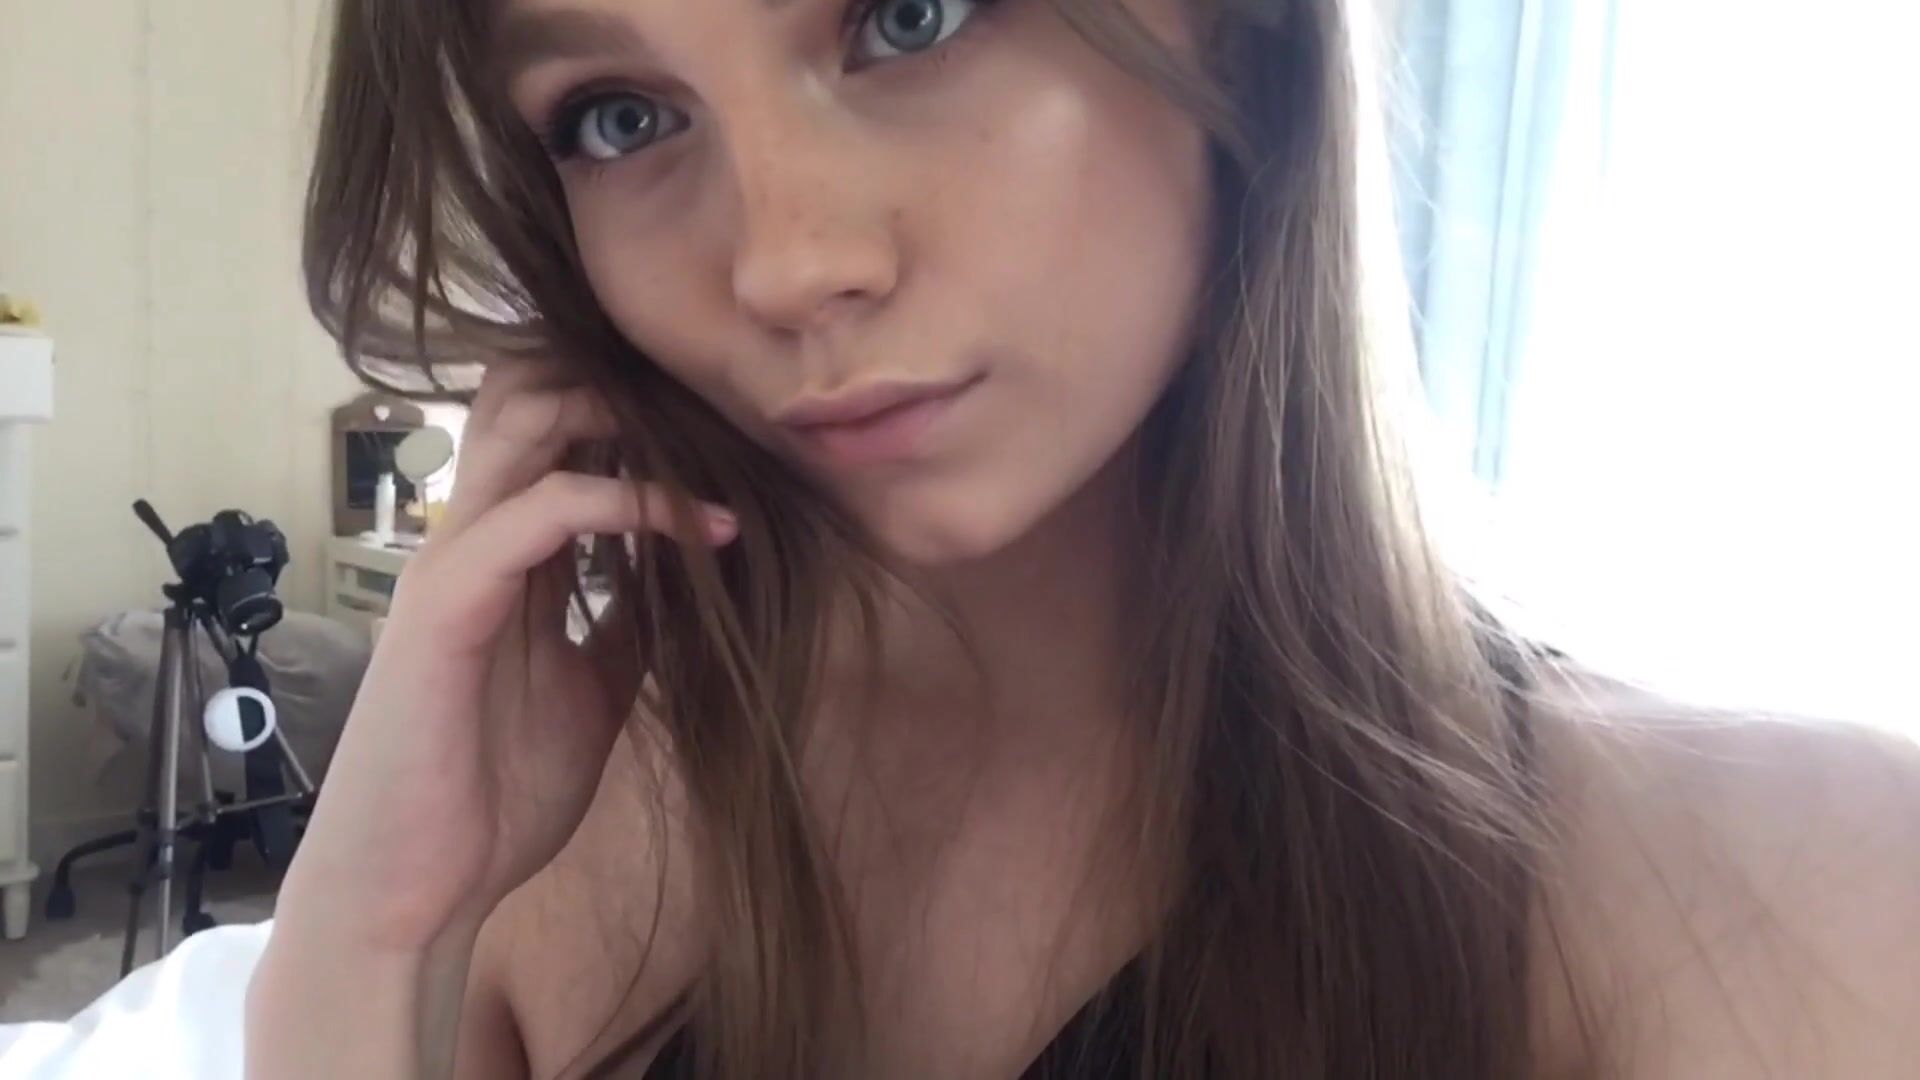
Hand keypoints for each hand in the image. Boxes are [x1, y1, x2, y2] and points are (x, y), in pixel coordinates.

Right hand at [276, 362, 735, 949]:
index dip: (637, 407)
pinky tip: (700, 526)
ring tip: (713, 443)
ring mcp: (451, 563)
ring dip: (622, 416)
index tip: (734, 430)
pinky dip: (624, 504)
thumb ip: (627, 622)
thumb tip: (692, 574)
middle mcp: (472, 539)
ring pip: (520, 422)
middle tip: (719, 411)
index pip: (554, 427)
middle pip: (526, 392)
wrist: (416, 890)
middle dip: (623, 380)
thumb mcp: (594, 688)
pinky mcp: (445, 605)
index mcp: (503, 555)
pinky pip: (534, 515)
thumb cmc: (492, 793)